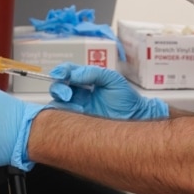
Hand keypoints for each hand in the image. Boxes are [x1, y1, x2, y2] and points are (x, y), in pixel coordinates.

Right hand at [48, 63, 168, 119]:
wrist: (136, 118)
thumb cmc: (127, 99)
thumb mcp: (112, 79)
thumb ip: (93, 73)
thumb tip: (74, 74)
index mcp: (86, 79)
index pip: (68, 71)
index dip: (61, 71)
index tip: (61, 74)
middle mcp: (79, 92)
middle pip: (58, 86)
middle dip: (58, 87)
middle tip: (67, 93)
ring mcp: (77, 107)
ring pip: (58, 102)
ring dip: (61, 101)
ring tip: (74, 103)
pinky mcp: (79, 121)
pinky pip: (64, 117)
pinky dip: (67, 114)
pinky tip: (79, 112)